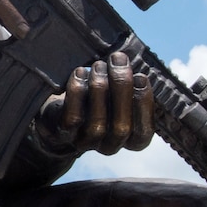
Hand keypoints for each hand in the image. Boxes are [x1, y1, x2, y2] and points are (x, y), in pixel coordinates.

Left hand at [34, 51, 153, 154]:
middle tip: (118, 60)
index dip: (144, 105)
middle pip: (121, 128)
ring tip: (99, 65)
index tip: (141, 77)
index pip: (143, 132)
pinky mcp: (65, 134)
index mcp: (131, 140)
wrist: (63, 111)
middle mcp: (110, 146)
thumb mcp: (122, 94)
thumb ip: (133, 87)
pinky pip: (73, 118)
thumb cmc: (102, 98)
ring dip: (100, 89)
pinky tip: (80, 72)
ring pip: (97, 124)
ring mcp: (87, 143)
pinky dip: (77, 92)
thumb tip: (135, 69)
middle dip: (122, 90)